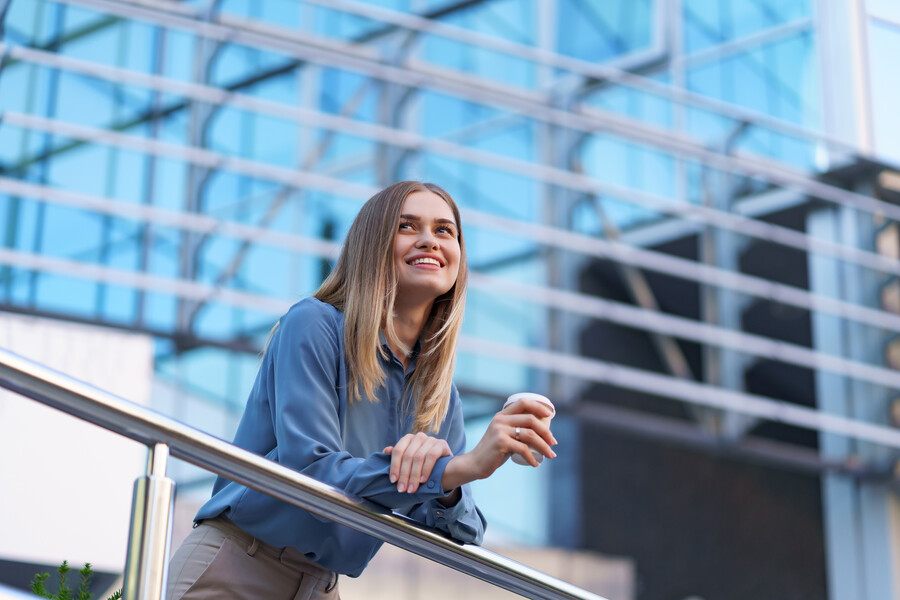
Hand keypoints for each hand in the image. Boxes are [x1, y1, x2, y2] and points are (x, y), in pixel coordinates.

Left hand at [384, 432, 452, 493]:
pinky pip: (431, 456)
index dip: (394, 466)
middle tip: (402, 489)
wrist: (444, 464)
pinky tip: (423, 480)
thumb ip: (398, 455)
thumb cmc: (422, 463)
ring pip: (418, 457)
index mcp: (408, 438)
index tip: (393, 481)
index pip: (398, 451)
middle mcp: (419, 437)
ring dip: (414, 475)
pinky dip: (426, 470)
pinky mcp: (441, 444)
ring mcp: (431, 439)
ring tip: (412, 488)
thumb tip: (386, 450)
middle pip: (408, 456)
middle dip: (404, 475)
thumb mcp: (409, 459)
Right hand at [442, 397, 557, 489]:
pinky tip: (535, 464)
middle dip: (546, 432)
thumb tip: (540, 432)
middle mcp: (501, 420)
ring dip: (544, 446)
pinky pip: (523, 448)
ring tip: (550, 455)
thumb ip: (516, 430)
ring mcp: (500, 430)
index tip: (550, 415)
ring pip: (530, 435)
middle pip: (531, 420)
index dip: (538, 407)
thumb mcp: (504, 435)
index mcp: (502, 415)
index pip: (523, 402)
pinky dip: (532, 457)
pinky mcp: (500, 442)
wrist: (475, 463)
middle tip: (554, 443)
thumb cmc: (493, 451)